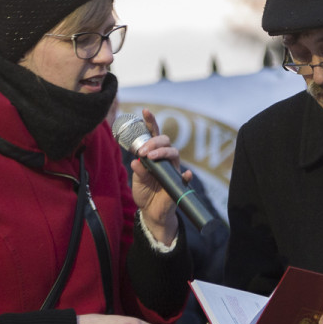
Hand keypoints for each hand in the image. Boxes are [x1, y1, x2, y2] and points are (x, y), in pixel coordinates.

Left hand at [129, 109, 188, 243]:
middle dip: (154, 141)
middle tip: (143, 151)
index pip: (153, 135)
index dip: (150, 122)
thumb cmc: (145, 193)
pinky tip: (185, 174)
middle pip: (165, 140)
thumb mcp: (137, 182)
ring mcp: (172, 169)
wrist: (152, 212)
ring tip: (150, 157)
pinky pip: (185, 176)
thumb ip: (138, 172)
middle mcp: (164, 158)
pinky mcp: (178, 182)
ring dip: (162, 152)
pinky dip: (186, 174)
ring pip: (174, 152)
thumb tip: (136, 162)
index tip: (145, 111)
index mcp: (153, 154)